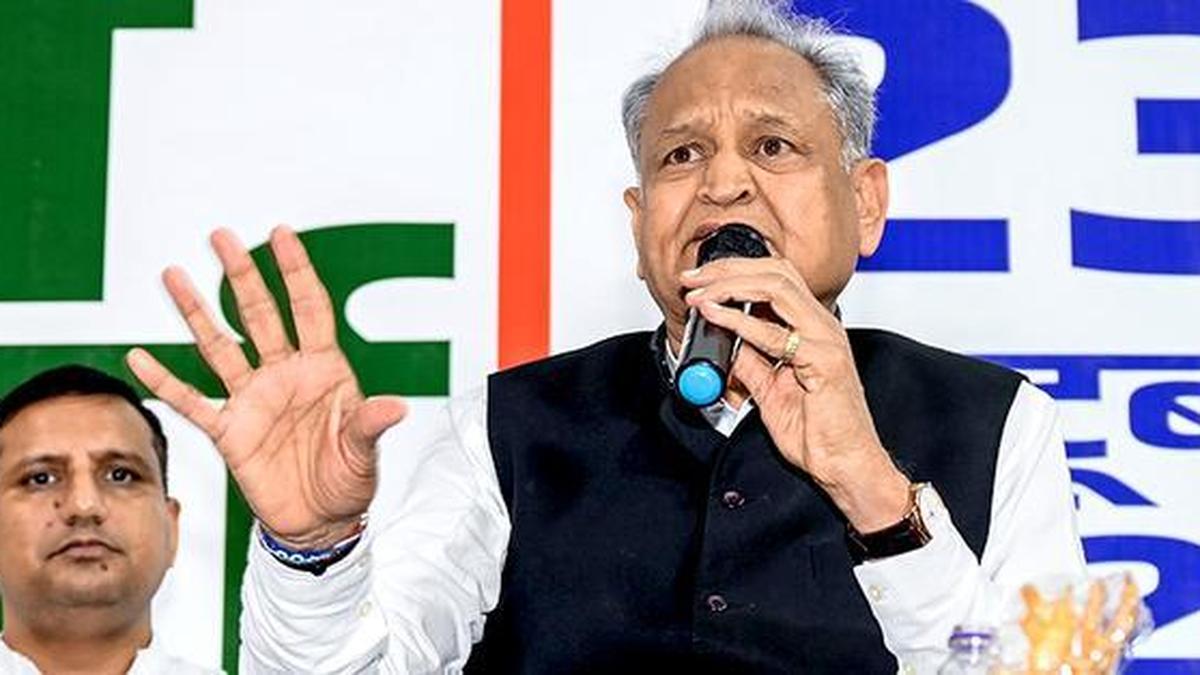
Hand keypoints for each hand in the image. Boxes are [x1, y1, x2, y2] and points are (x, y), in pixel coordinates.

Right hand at [127, 226, 406, 547]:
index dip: (297, 272)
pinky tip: (141, 356)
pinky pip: (191, 402)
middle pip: (259, 315)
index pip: (310, 310)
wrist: (321, 523)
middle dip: (242, 275)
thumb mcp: (364, 453)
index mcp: (324, 370)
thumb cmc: (349, 481)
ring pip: (219, 346)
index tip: (282, 234)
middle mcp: (284, 375)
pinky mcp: (229, 431)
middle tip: (221, 236)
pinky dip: (165, 381)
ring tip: (173, 275)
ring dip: (196, 312)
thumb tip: (395, 407)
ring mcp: (253, 400)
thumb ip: (370, 425)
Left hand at [679, 257, 908, 531]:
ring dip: (729, 285)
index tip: (699, 280)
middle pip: (774, 272)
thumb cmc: (820, 432)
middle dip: (727, 269)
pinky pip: (776, 332)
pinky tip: (716, 316)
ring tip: (699, 294)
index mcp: (812, 328)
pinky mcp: (824, 360)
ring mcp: (826, 340)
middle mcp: (822, 327)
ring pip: (776, 287)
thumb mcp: (769, 391)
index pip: (775, 277)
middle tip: (692, 278)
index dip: (734, 271)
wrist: (846, 464)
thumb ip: (749, 363)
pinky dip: (740, 319)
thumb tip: (723, 344)